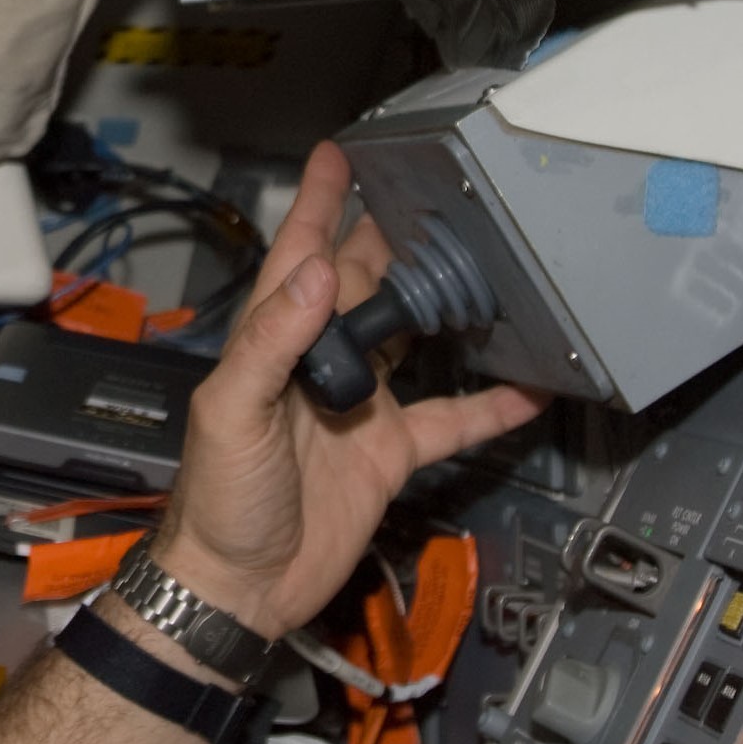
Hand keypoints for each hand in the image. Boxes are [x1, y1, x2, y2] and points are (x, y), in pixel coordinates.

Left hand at [150, 140, 549, 639]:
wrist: (240, 586)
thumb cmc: (217, 502)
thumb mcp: (232, 412)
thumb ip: (272, 342)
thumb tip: (310, 271)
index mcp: (272, 344)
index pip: (295, 257)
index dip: (315, 206)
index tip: (337, 157)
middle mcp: (316, 366)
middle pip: (360, 286)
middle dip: (390, 238)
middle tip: (429, 195)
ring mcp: (356, 407)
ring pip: (407, 340)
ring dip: (439, 305)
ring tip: (481, 263)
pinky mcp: (387, 453)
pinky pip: (447, 420)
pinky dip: (487, 405)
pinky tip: (525, 388)